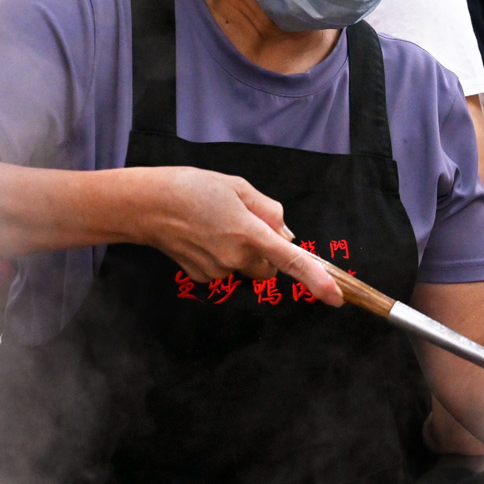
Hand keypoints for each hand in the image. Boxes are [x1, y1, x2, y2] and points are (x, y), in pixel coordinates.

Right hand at [130, 166, 342, 305]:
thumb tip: (285, 234)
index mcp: (249, 233)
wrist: (146, 205)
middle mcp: (235, 258)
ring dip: (242, 253)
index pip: (291, 260)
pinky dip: (221, 257)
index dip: (316, 280)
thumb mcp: (237, 186)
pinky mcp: (201, 278)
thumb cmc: (191, 187)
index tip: (336, 297)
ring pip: (246, 269)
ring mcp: (217, 271)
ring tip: (217, 225)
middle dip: (266, 252)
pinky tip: (203, 237)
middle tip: (243, 223)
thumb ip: (268, 210)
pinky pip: (225, 271)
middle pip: (269, 267)